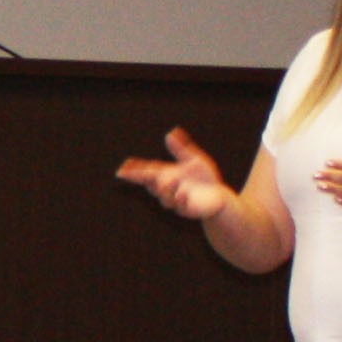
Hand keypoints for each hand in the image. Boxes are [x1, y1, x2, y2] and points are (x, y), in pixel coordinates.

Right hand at [114, 128, 233, 221]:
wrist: (219, 197)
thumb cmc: (204, 178)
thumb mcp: (193, 159)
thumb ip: (181, 149)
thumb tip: (170, 133)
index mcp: (166, 175)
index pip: (146, 172)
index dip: (134, 171)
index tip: (122, 169)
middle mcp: (168, 188)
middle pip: (150, 184)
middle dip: (141, 179)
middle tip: (130, 173)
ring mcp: (176, 200)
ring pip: (164, 197)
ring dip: (166, 188)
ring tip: (172, 179)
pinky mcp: (187, 209)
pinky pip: (181, 206)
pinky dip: (180, 199)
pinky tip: (183, 193)